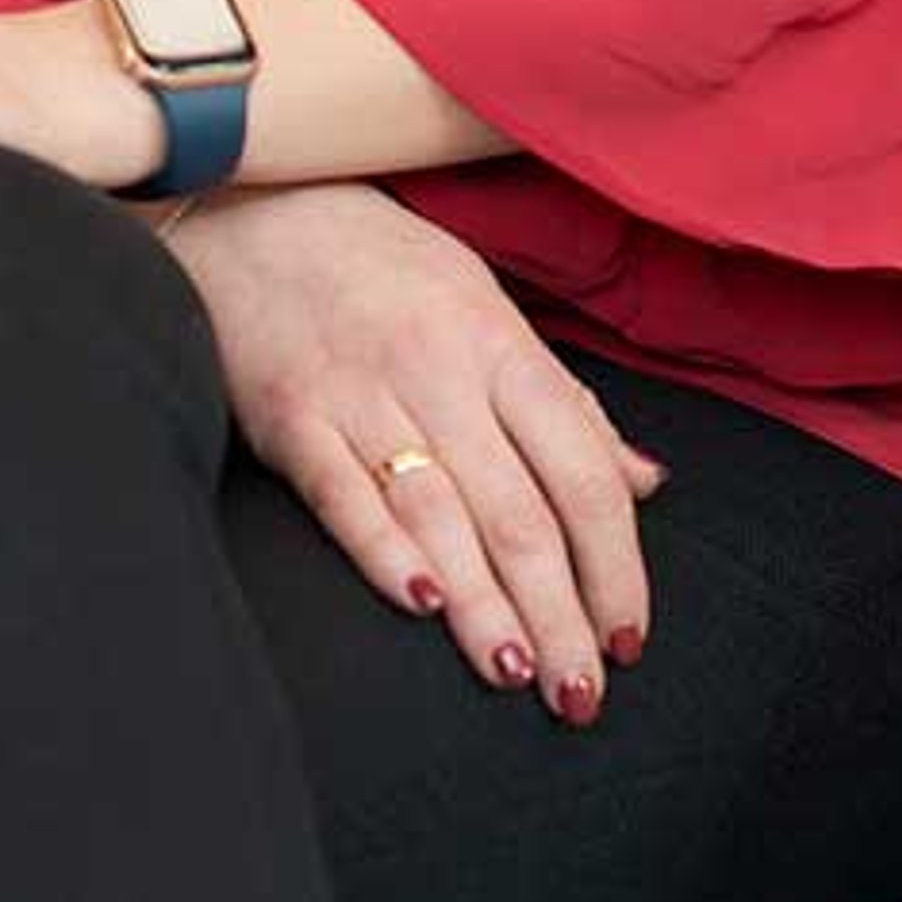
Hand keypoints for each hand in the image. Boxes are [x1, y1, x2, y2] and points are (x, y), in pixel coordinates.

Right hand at [170, 180, 669, 726]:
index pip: (582, 468)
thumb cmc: (385, 265)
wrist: (254, 205)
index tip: (628, 638)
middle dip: (558, 614)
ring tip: (517, 676)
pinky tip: (421, 607)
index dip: (616, 562)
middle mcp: (438, 370)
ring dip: (482, 608)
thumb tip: (647, 483)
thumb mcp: (485, 306)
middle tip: (580, 696)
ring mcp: (360, 393)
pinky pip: (342, 493)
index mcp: (498, 343)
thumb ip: (563, 401)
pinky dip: (383, 550)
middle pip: (517, 511)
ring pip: (439, 514)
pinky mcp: (290, 416)